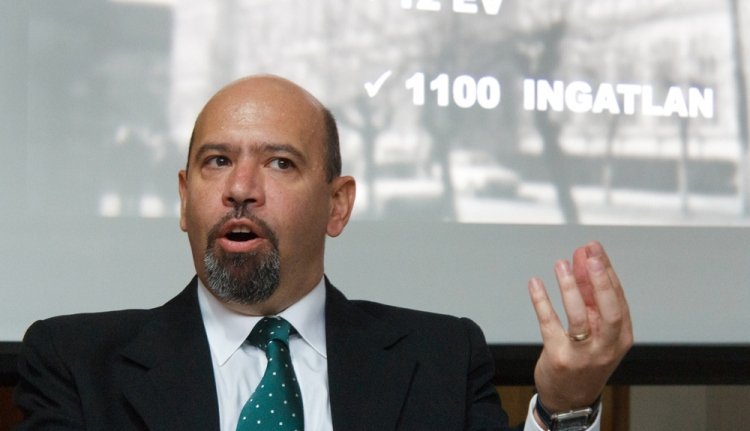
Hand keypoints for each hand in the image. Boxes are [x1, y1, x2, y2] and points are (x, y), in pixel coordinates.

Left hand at [528, 241, 632, 413]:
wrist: (570, 399)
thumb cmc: (585, 360)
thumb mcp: (597, 332)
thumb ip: (591, 300)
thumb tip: (584, 263)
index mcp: (620, 337)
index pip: (618, 298)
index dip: (606, 272)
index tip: (595, 250)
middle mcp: (606, 346)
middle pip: (608, 309)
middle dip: (599, 280)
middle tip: (588, 255)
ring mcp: (583, 354)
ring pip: (578, 316)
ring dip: (570, 287)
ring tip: (561, 264)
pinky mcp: (559, 357)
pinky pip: (549, 324)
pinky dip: (542, 301)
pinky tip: (535, 283)